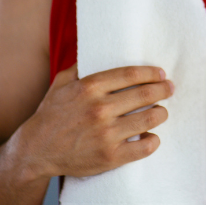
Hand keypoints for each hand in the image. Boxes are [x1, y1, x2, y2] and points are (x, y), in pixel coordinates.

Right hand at [13, 63, 173, 177]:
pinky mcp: (110, 156)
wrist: (36, 150)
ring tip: (161, 112)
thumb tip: (97, 49)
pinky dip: (153, 140)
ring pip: (150, 118)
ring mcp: (105, 134)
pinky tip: (151, 136)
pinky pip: (145, 147)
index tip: (161, 74)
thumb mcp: (61, 83)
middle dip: (163, 90)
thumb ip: (80, 66)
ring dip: (161, 113)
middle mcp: (99, 109)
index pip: (131, 74)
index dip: (151, 73)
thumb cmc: (51, 114)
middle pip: (146, 94)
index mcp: (89, 87)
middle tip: (169, 89)